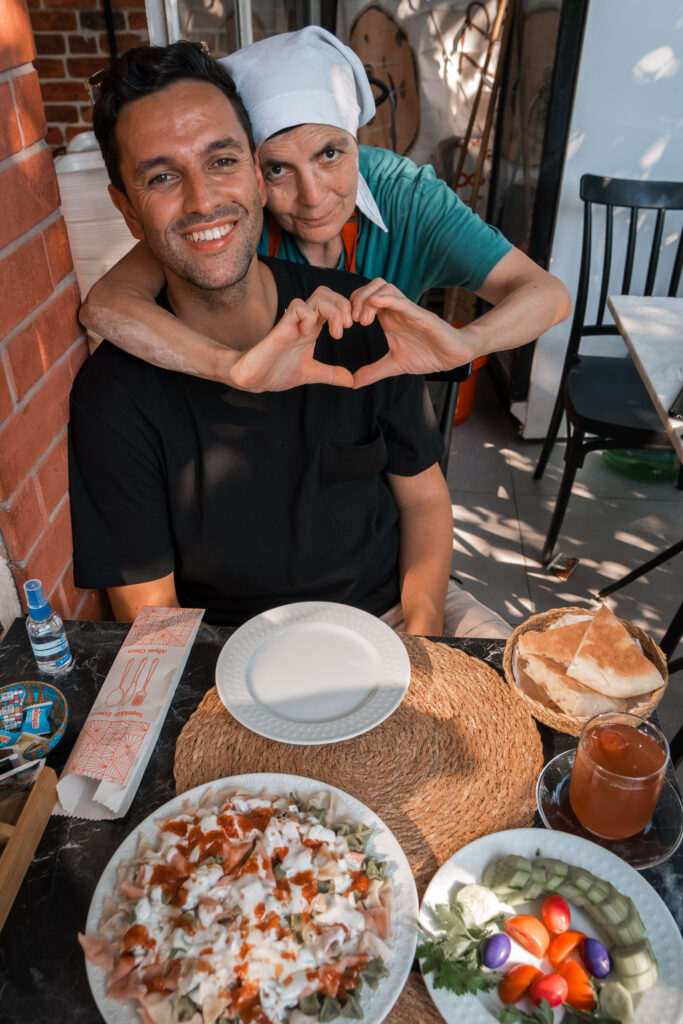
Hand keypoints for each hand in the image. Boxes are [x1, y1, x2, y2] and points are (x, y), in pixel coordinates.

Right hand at [229, 288, 353, 391]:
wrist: (253, 379)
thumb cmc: (277, 372)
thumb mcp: (311, 373)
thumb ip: (331, 374)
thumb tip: (352, 381)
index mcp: (312, 328)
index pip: (333, 303)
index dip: (347, 310)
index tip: (354, 328)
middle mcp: (304, 321)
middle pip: (327, 292)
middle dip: (343, 305)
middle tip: (348, 327)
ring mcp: (293, 322)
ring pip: (318, 296)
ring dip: (333, 312)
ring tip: (336, 334)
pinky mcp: (282, 327)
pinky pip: (298, 307)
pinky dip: (310, 317)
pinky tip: (309, 334)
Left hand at [349, 279, 475, 386]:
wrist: (453, 356)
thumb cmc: (427, 355)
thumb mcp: (395, 365)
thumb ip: (374, 371)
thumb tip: (353, 382)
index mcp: (388, 318)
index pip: (365, 299)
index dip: (352, 306)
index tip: (346, 325)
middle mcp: (396, 310)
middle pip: (372, 287)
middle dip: (357, 299)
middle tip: (352, 321)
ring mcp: (409, 311)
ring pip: (385, 288)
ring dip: (369, 299)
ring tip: (364, 320)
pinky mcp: (422, 316)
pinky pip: (403, 302)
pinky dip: (388, 299)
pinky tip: (375, 303)